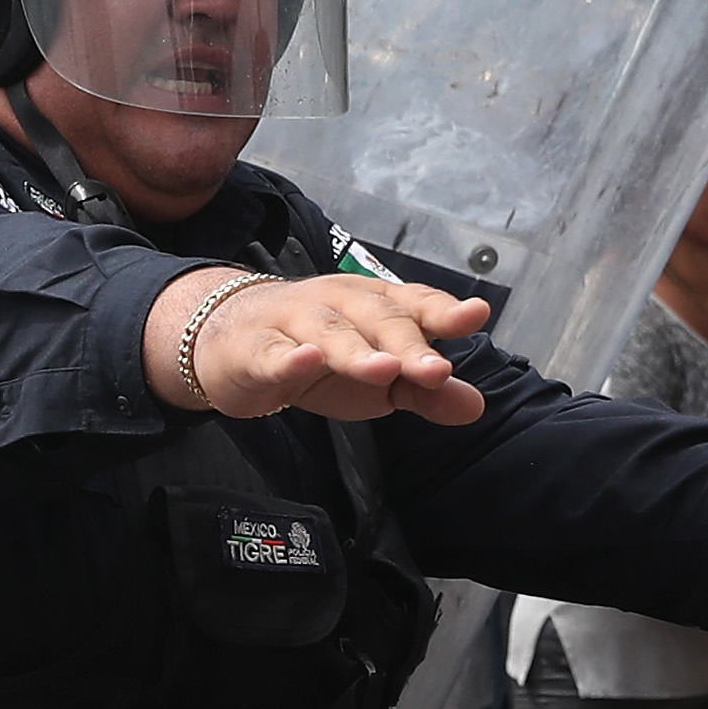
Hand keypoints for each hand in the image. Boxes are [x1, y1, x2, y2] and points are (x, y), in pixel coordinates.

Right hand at [158, 268, 492, 424]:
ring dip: (356, 350)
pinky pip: (273, 352)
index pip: (413, 303)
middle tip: (435, 371)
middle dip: (407, 343)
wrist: (232, 345)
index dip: (443, 310)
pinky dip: (289, 357)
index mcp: (373, 305)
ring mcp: (294, 322)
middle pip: (376, 318)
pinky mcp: (255, 350)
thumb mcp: (377, 379)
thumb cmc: (317, 356)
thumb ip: (424, 390)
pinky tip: (304, 361)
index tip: (475, 315)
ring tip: (384, 369)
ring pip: (329, 332)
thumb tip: (475, 406)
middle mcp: (338, 303)